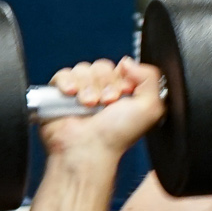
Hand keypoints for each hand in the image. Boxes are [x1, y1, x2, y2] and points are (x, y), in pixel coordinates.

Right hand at [41, 58, 164, 159]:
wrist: (88, 148)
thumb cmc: (117, 135)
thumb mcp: (150, 108)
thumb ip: (151, 78)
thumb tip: (128, 62)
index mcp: (124, 94)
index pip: (122, 67)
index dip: (122, 78)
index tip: (124, 93)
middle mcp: (102, 92)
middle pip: (102, 66)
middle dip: (105, 83)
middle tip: (106, 103)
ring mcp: (80, 92)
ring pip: (83, 69)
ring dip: (87, 86)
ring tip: (89, 105)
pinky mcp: (60, 94)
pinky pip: (63, 74)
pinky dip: (67, 82)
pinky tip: (71, 95)